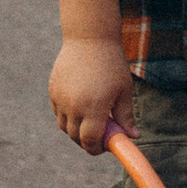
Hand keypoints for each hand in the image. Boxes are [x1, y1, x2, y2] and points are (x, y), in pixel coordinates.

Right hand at [50, 34, 133, 152]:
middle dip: (88, 141)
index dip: (97, 149)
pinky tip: (80, 105)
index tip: (105, 147)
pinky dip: (67, 116)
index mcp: (95, 108)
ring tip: (90, 118)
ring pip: (65, 127)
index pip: (91, 142)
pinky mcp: (53, 91)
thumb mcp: (123, 90)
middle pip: (76, 137)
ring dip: (76, 130)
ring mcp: (61, 99)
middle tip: (100, 134)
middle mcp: (75, 106)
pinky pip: (58, 113)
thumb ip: (126, 116)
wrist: (89, 38)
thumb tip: (134, 136)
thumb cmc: (111, 64)